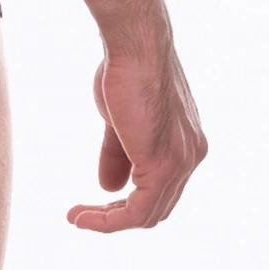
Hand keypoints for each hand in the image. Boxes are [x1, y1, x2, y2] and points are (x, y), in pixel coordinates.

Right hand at [68, 48, 207, 231]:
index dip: (127, 202)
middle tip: (83, 214)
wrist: (134, 48)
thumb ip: (119, 154)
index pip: (161, 189)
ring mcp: (181, 162)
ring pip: (148, 214)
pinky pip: (137, 211)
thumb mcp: (120, 120)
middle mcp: (191, 156)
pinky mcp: (163, 165)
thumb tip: (109, 187)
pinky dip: (109, 221)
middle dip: (117, 215)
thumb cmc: (127, 71)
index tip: (95, 202)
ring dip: (109, 221)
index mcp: (186, 144)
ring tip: (77, 218)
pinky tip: (83, 216)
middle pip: (157, 206)